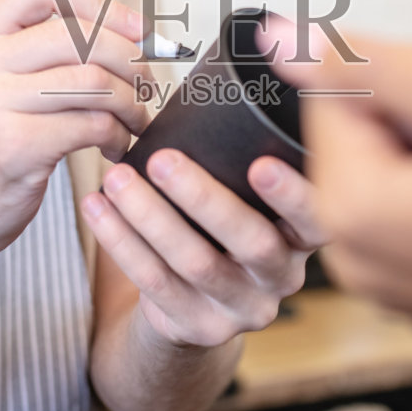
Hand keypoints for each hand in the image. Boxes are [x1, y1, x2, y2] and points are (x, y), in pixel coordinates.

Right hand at [0, 0, 151, 268]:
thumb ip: (41, 49)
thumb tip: (127, 29)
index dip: (101, 4)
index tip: (136, 32)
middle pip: (80, 35)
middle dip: (130, 60)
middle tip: (144, 86)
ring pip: (92, 80)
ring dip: (129, 102)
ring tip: (133, 120)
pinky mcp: (13, 145)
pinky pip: (90, 123)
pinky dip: (116, 134)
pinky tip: (113, 145)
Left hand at [82, 149, 320, 348]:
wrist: (196, 305)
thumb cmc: (221, 226)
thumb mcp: (249, 201)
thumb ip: (245, 161)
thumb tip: (215, 83)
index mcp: (303, 238)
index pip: (316, 219)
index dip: (293, 195)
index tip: (263, 164)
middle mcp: (282, 278)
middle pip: (251, 242)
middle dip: (203, 198)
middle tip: (161, 159)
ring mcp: (242, 308)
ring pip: (195, 263)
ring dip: (150, 216)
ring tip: (115, 178)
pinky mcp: (199, 327)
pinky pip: (154, 283)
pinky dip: (121, 241)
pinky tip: (96, 208)